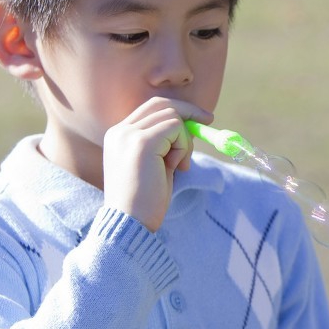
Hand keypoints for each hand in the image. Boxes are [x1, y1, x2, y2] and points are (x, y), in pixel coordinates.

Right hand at [103, 97, 212, 232]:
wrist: (130, 224)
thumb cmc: (145, 202)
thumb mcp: (156, 166)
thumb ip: (166, 145)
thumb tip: (190, 127)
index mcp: (118, 136)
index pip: (151, 109)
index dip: (178, 110)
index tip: (200, 119)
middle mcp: (120, 131)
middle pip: (161, 104)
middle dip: (189, 111)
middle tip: (209, 121)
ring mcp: (128, 135)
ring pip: (172, 116)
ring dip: (185, 140)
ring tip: (179, 166)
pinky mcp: (142, 142)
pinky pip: (176, 128)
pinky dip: (184, 146)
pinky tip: (177, 168)